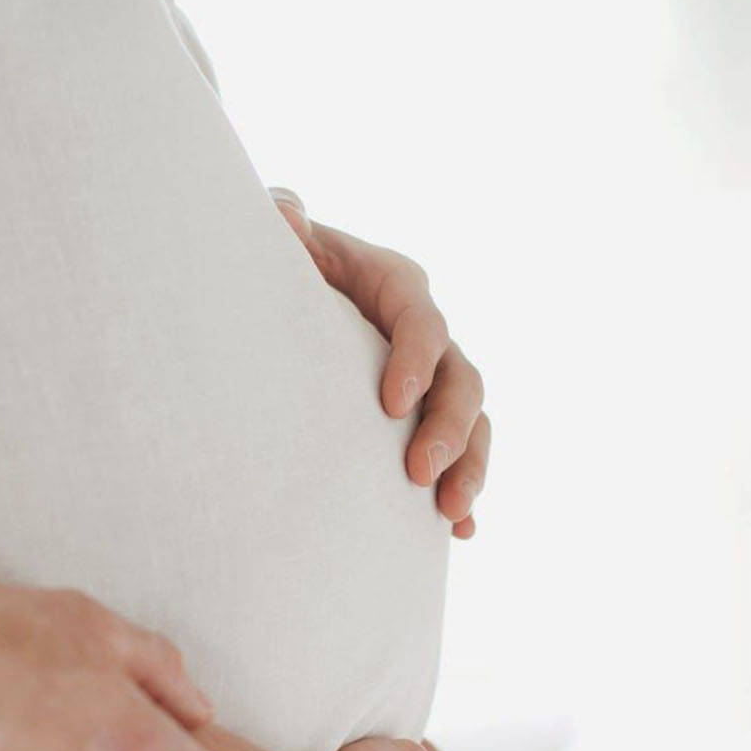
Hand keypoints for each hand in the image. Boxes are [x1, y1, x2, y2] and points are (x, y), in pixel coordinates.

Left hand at [272, 189, 490, 538]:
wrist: (280, 296)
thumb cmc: (278, 259)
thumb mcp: (277, 232)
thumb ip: (282, 218)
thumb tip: (287, 216)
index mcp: (394, 285)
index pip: (422, 321)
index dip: (416, 360)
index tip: (391, 404)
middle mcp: (425, 334)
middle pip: (461, 380)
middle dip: (449, 430)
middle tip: (419, 475)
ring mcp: (431, 379)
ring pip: (473, 424)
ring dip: (470, 468)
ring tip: (451, 514)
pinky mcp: (424, 417)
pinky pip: (460, 456)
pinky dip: (465, 492)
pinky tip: (461, 534)